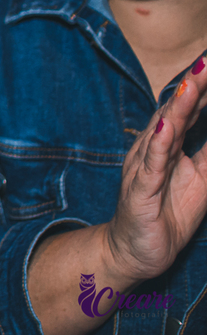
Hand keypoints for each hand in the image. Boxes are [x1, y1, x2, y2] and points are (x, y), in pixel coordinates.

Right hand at [104, 61, 206, 282]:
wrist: (135, 252)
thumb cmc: (166, 213)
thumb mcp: (201, 179)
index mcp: (170, 143)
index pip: (190, 108)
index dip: (204, 87)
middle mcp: (154, 147)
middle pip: (176, 110)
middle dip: (195, 84)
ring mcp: (144, 166)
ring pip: (164, 131)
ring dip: (179, 106)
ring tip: (193, 82)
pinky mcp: (140, 189)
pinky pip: (150, 164)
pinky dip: (158, 143)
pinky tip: (167, 126)